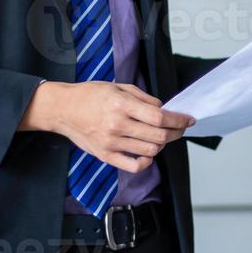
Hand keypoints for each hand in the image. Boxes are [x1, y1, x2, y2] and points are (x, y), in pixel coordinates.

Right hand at [19, 81, 193, 172]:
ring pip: (150, 150)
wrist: (63, 109)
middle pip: (159, 136)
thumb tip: (164, 109)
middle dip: (176, 132)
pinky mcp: (105, 156)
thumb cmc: (90, 95)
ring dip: (162, 144)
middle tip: (180, 128)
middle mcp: (117, 125)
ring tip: (163, 136)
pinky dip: (147, 161)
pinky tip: (149, 153)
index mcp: (121, 105)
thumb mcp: (118, 87)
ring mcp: (111, 143)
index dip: (178, 120)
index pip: (159, 117)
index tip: (188, 119)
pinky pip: (134, 166)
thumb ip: (143, 98)